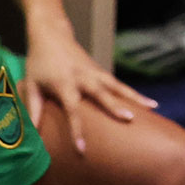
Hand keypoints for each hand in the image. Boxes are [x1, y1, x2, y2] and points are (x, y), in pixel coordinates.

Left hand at [22, 25, 156, 153]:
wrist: (51, 34)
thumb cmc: (38, 63)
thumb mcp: (31, 85)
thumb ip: (34, 110)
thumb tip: (33, 134)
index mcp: (63, 83)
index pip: (72, 110)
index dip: (77, 131)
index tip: (83, 150)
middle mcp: (82, 77)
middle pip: (101, 93)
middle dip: (115, 106)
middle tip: (130, 119)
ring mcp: (94, 72)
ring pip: (118, 85)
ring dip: (135, 96)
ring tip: (154, 107)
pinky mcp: (100, 70)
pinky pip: (118, 83)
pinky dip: (132, 93)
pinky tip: (148, 103)